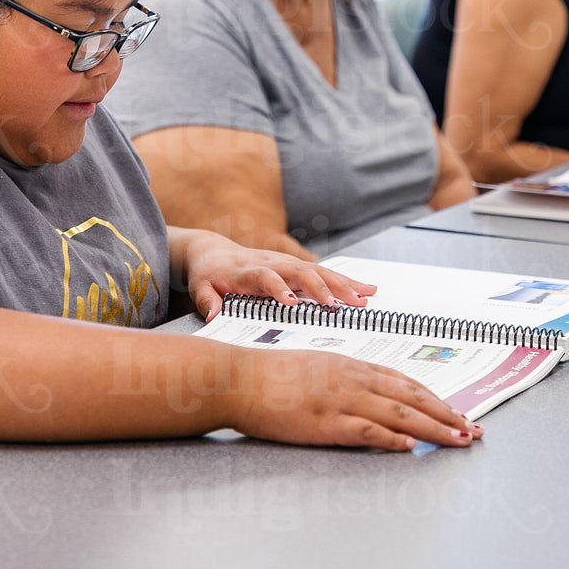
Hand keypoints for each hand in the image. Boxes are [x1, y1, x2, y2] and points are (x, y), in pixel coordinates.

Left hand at [174, 228, 376, 319]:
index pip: (266, 277)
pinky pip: (325, 274)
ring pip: (319, 271)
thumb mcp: (200, 287)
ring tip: (366, 299)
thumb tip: (213, 316)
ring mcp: (287, 264)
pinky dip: (347, 282)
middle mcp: (273, 264)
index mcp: (248, 271)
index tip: (292, 303)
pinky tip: (368, 290)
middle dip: (324, 289)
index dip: (279, 288)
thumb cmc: (209, 274)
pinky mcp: (297, 268)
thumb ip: (207, 300)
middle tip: (345, 305)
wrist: (214, 251)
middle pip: (302, 273)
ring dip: (343, 285)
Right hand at [226, 347, 482, 450]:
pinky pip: (366, 431)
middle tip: (473, 428)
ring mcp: (341, 399)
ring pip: (399, 414)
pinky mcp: (325, 421)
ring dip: (434, 428)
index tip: (456, 410)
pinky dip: (391, 439)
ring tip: (458, 439)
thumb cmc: (271, 374)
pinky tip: (410, 447)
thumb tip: (368, 394)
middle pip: (412, 397)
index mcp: (350, 365)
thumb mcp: (315, 367)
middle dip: (447, 413)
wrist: (239, 378)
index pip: (404, 382)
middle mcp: (353, 378)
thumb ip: (344, 378)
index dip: (434, 398)